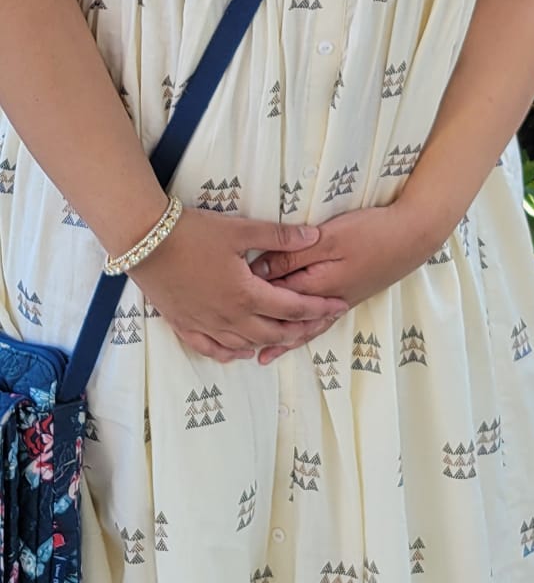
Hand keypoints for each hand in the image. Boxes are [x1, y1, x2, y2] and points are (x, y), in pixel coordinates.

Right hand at [133, 208, 347, 362]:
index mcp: (247, 295)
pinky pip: (213, 349)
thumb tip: (313, 237)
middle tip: (321, 323)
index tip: (339, 306)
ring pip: (246, 345)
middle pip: (273, 332)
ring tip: (288, 335)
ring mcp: (206, 325)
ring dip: (270, 342)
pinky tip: (240, 352)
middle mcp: (229, 318)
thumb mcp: (240, 229)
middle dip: (302, 329)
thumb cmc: (193, 232)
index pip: (293, 308)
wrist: (145, 241)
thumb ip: (278, 237)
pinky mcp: (185, 325)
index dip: (319, 308)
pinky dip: (231, 353)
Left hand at [250, 203, 426, 363]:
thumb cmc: (371, 232)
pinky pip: (322, 324)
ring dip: (284, 340)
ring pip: (306, 328)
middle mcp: (327, 301)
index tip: (226, 291)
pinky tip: (305, 334)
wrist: (412, 236)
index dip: (251, 293)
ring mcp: (341, 302)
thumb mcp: (330, 237)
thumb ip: (294, 253)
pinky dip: (308, 333)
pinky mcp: (352, 296)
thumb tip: (261, 269)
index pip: (275, 295)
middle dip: (262, 326)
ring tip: (263, 356)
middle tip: (234, 338)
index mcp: (316, 285)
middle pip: (288, 318)